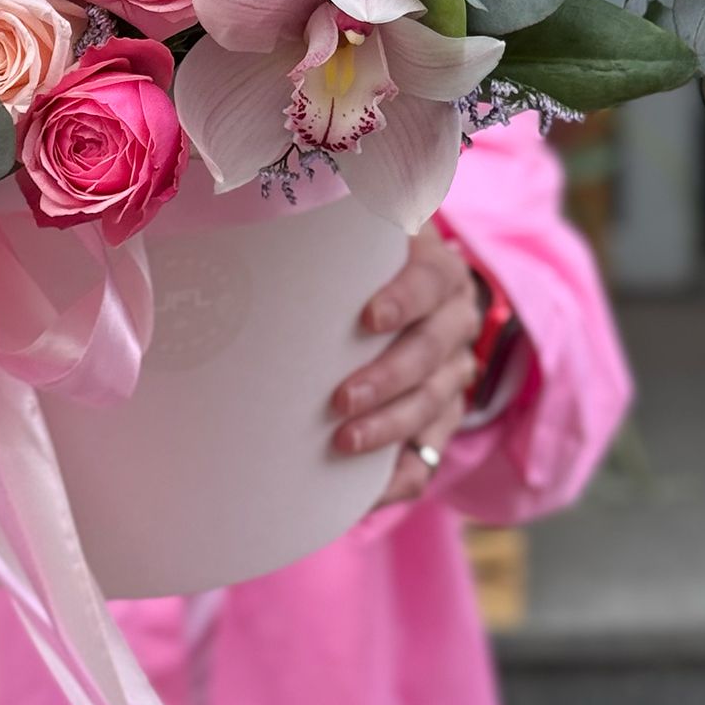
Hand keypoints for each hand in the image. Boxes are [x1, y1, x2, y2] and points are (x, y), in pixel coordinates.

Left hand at [331, 223, 480, 507]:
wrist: (410, 287)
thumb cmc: (359, 259)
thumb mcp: (358, 233)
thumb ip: (327, 222)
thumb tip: (250, 210)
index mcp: (437, 271)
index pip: (429, 283)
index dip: (403, 300)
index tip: (366, 318)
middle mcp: (455, 322)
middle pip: (431, 355)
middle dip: (387, 380)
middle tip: (340, 401)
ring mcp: (455, 372)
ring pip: (434, 408)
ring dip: (390, 429)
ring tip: (343, 445)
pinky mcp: (445, 416)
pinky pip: (432, 455)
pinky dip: (403, 477)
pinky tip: (370, 494)